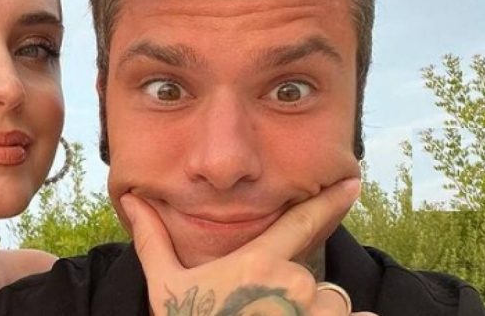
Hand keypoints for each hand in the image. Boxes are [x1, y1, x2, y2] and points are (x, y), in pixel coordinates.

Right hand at [121, 178, 375, 315]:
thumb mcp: (166, 287)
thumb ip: (154, 241)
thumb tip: (131, 199)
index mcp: (257, 263)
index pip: (302, 222)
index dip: (330, 199)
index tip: (354, 181)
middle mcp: (292, 283)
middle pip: (312, 279)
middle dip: (295, 295)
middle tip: (261, 314)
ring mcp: (313, 313)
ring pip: (332, 305)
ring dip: (314, 314)